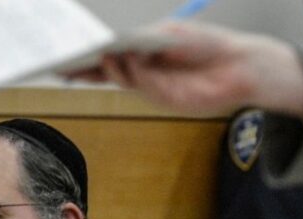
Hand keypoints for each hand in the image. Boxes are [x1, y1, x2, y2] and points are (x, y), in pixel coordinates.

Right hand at [62, 22, 302, 117]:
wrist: (239, 66)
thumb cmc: (206, 44)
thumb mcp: (169, 35)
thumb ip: (143, 41)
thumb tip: (116, 45)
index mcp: (141, 54)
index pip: (106, 57)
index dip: (85, 57)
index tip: (63, 53)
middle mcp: (144, 72)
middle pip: (108, 72)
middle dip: (86, 69)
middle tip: (64, 63)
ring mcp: (154, 87)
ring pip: (124, 79)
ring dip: (110, 69)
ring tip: (97, 55)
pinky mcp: (167, 99)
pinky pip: (146, 85)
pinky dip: (135, 72)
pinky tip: (127, 58)